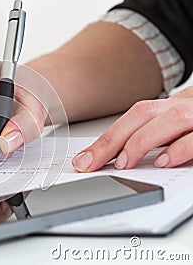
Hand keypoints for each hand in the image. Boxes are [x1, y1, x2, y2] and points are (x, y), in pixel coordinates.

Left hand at [72, 86, 192, 171]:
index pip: (135, 116)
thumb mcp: (184, 127)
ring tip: (123, 163)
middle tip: (90, 162)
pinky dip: (179, 148)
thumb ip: (159, 136)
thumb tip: (122, 157)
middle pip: (143, 113)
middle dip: (112, 139)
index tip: (85, 158)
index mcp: (175, 105)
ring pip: (171, 118)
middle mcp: (187, 105)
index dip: (108, 136)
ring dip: (141, 141)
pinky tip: (163, 162)